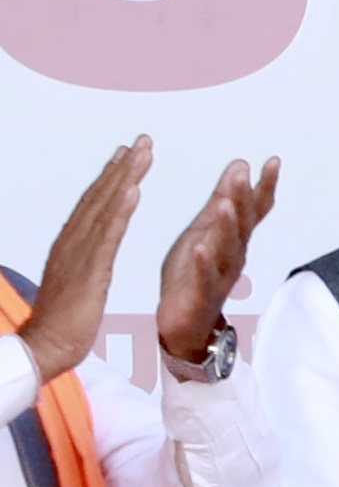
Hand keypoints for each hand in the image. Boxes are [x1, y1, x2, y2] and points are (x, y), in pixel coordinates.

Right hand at [20, 141, 153, 384]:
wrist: (46, 346)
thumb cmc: (63, 321)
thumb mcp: (78, 282)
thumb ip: (84, 261)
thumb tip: (91, 248)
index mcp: (73, 245)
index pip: (94, 204)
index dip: (112, 177)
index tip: (128, 154)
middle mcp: (73, 242)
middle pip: (100, 196)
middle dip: (122, 167)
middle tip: (143, 140)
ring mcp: (79, 254)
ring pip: (104, 207)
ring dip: (124, 178)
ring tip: (143, 153)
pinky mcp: (90, 270)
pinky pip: (108, 235)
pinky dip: (120, 211)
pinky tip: (133, 191)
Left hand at [156, 157, 280, 365]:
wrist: (187, 326)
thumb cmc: (195, 278)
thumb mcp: (206, 230)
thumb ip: (223, 201)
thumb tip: (238, 169)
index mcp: (233, 239)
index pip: (254, 209)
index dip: (264, 186)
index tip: (272, 163)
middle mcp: (232, 255)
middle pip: (241, 224)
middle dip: (243, 198)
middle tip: (243, 174)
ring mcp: (219, 275)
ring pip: (225, 248)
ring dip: (226, 226)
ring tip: (226, 203)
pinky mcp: (200, 293)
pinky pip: (204, 276)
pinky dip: (203, 262)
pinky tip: (201, 247)